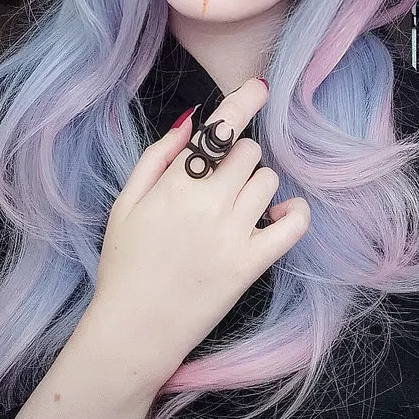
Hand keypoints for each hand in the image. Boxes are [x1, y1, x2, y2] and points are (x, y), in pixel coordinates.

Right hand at [91, 79, 309, 381]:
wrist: (133, 330)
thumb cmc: (124, 265)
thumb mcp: (125, 204)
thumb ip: (157, 157)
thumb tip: (190, 120)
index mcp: (176, 186)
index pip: (219, 130)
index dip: (243, 102)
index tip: (259, 88)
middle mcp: (210, 204)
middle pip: (249, 152)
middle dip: (236, 157)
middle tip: (218, 181)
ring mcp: (235, 235)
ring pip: (269, 181)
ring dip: (256, 184)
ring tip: (235, 206)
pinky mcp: (253, 264)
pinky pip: (294, 224)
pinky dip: (293, 213)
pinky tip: (277, 215)